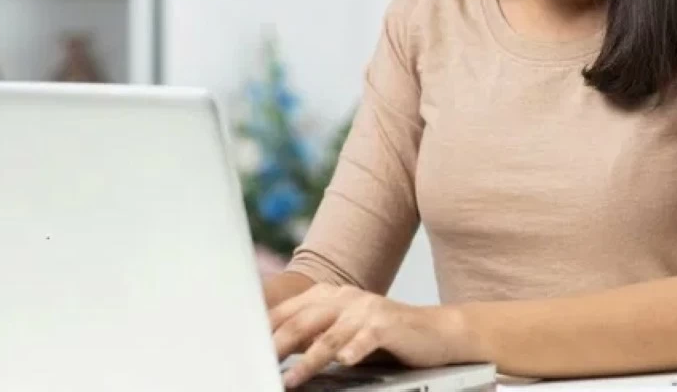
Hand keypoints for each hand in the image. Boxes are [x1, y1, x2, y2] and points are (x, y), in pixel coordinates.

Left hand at [269, 283, 480, 388]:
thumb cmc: (384, 336)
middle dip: (275, 346)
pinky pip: (365, 339)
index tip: (241, 348)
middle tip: (256, 366)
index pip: (287, 312)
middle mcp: (344, 298)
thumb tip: (272, 349)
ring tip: (290, 380)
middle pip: (301, 323)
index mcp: (328, 296)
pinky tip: (344, 362)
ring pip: (328, 336)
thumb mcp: (342, 333)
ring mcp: (366, 310)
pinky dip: (353, 350)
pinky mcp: (387, 324)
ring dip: (307, 361)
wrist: (435, 331)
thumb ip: (311, 336)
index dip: (264, 330)